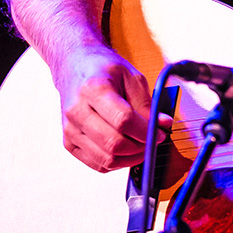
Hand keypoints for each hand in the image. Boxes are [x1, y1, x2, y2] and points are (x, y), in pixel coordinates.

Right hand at [54, 45, 165, 172]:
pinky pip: (97, 164)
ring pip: (106, 159)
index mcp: (93, 89)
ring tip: (142, 145)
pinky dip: (117, 162)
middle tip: (153, 140)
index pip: (123, 120)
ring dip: (131, 158)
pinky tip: (126, 150)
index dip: (146, 131)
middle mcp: (77, 112)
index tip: (160, 132)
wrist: (74, 67)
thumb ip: (147, 102)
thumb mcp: (131, 76)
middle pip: (114, 144)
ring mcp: (70, 130)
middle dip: (141, 147)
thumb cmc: (103, 70)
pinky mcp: (69, 143)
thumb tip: (163, 124)